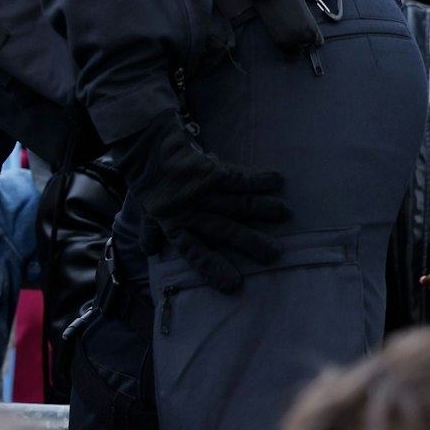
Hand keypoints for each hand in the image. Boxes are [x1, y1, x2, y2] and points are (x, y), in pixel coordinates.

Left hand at [115, 115, 290, 293]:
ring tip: (285, 215)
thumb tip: (149, 250)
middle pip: (225, 230)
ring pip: (238, 204)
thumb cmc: (146, 179)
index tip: (234, 284)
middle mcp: (190, 210)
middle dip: (250, 243)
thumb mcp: (144, 208)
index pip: (194, 251)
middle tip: (274, 254)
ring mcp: (202, 191)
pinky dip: (258, 180)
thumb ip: (150, 230)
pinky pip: (238, 179)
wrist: (145, 145)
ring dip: (263, 210)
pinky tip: (276, 181)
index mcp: (173, 223)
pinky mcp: (210, 171)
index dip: (213, 268)